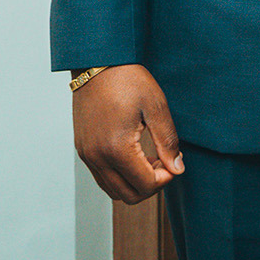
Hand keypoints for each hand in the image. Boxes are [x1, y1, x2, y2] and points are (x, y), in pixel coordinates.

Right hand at [73, 65, 183, 203]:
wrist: (97, 63)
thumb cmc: (128, 80)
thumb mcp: (156, 108)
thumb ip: (168, 142)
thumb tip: (177, 169)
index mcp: (116, 148)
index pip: (145, 185)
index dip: (166, 179)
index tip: (175, 161)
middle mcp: (97, 157)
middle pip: (127, 196)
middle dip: (151, 186)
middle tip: (164, 163)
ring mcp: (86, 155)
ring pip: (113, 190)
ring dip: (135, 182)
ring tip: (151, 159)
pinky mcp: (83, 149)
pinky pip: (102, 177)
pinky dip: (120, 175)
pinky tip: (135, 155)